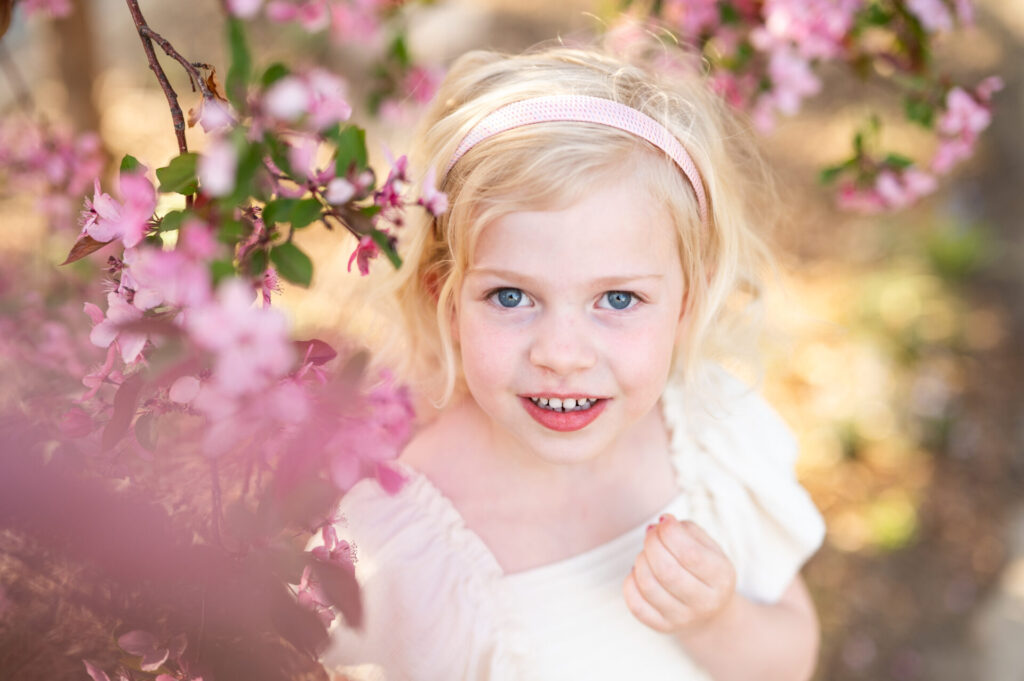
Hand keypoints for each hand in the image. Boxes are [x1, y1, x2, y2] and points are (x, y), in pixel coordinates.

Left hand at [623, 514, 736, 633]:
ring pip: (649, 586)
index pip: (690, 554)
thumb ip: (686, 530)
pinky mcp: (662, 627)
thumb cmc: (704, 569)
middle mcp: (705, 602)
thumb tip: (660, 524)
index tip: (664, 521)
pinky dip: (630, 582)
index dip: (670, 533)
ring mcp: (683, 618)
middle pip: (667, 571)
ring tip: (647, 554)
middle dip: (652, 544)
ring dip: (641, 561)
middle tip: (651, 534)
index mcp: (721, 577)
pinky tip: (639, 573)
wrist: (709, 611)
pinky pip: (636, 605)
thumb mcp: (707, 545)